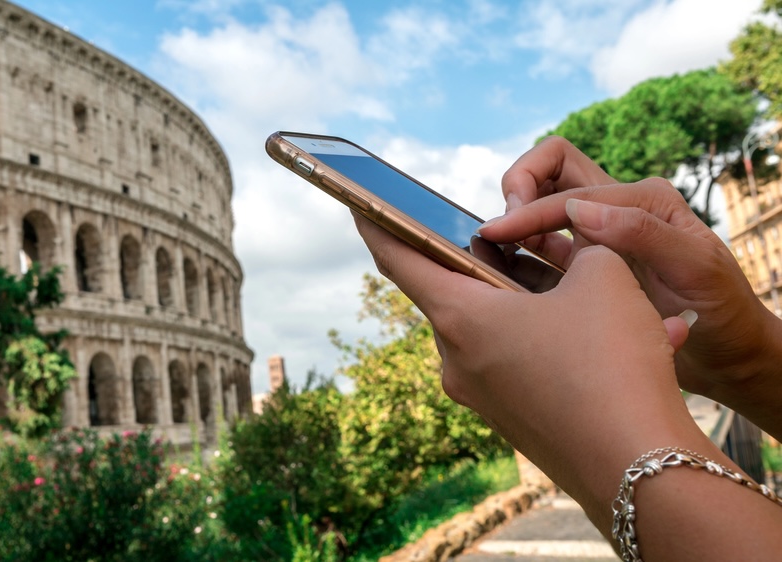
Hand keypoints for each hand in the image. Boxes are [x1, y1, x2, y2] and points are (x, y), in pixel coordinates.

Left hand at [353, 214, 708, 530]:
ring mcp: (479, 395)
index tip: (358, 203)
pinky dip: (545, 338)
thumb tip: (579, 246)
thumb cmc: (611, 364)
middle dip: (482, 261)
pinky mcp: (508, 419)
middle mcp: (454, 359)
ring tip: (579, 281)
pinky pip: (515, 361)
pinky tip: (601, 332)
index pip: (398, 258)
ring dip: (525, 301)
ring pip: (491, 328)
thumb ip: (581, 245)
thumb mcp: (604, 277)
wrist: (640, 472)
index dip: (377, 222)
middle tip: (513, 235)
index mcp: (458, 317)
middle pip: (453, 292)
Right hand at [479, 137, 781, 437]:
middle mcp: (616, 211)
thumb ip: (642, 232)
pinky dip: (520, 257)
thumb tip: (581, 208)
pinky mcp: (586, 272)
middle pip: (552, 172)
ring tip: (492, 250)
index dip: (529, 208)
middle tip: (498, 227)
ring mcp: (598, 241)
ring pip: (543, 211)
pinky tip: (504, 276)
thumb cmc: (722, 311)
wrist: (728, 358)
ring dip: (516, 222)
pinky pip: (543, 254)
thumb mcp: (695, 267)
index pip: (568, 188)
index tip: (497, 232)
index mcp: (642, 199)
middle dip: (519, 186)